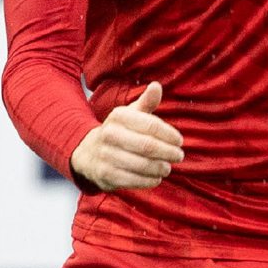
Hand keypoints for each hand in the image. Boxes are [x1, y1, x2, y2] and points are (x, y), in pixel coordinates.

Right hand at [70, 82, 184, 191]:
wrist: (88, 153)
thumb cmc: (119, 132)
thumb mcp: (130, 114)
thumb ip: (146, 102)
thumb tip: (157, 86)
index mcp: (118, 116)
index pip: (151, 125)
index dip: (169, 135)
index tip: (179, 141)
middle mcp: (110, 134)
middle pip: (148, 146)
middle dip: (168, 152)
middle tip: (179, 156)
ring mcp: (106, 155)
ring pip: (141, 165)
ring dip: (159, 168)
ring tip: (168, 168)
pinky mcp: (105, 174)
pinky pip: (132, 180)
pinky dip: (148, 181)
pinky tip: (156, 178)